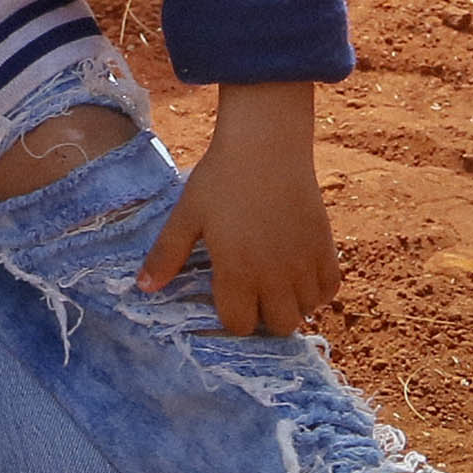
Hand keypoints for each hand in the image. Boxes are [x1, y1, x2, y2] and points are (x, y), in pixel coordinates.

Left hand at [140, 81, 340, 334]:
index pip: (240, 324)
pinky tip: (295, 272)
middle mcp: (276, 275)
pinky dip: (315, 289)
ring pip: (306, 311)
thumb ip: (166, 255)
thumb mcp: (186, 215)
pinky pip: (329, 288)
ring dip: (290, 305)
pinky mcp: (327, 248)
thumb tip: (142, 288)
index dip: (230, 319)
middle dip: (263, 318)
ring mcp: (306, 263)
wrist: (266, 147)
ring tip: (270, 283)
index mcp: (238, 271)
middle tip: (249, 296)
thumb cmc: (219, 179)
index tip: (223, 302)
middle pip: (280, 326)